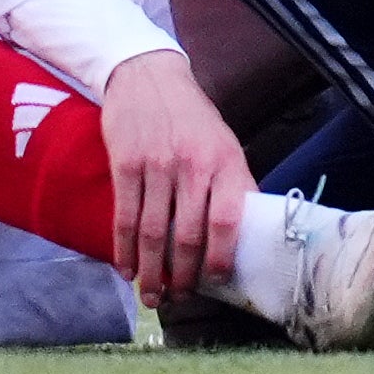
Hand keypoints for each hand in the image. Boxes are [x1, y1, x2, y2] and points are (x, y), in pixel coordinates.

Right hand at [97, 48, 248, 308]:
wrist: (149, 74)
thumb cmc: (192, 118)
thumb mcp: (225, 145)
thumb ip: (235, 186)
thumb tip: (248, 236)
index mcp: (225, 162)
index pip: (227, 221)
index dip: (220, 258)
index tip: (214, 283)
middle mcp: (193, 165)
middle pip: (188, 235)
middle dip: (183, 276)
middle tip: (178, 299)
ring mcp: (157, 164)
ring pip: (154, 233)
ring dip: (151, 272)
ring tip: (151, 296)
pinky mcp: (125, 162)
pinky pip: (125, 216)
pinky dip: (125, 249)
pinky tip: (126, 268)